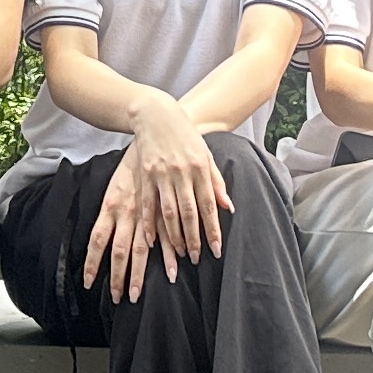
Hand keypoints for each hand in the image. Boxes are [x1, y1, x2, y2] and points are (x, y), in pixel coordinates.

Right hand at [87, 105, 225, 299]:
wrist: (157, 114)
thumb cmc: (185, 136)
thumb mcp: (205, 154)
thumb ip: (216, 181)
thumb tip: (228, 207)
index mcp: (200, 168)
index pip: (208, 205)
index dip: (213, 229)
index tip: (216, 250)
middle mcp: (182, 172)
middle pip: (189, 212)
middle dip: (194, 238)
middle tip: (197, 258)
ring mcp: (162, 173)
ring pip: (169, 211)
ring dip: (174, 235)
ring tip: (179, 254)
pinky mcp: (145, 174)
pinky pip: (148, 203)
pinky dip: (150, 224)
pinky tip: (152, 241)